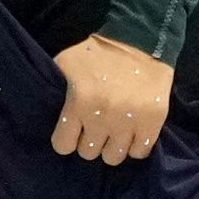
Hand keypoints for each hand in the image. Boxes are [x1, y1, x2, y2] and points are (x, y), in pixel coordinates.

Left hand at [50, 33, 173, 164]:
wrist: (139, 41)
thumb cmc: (98, 53)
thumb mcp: (66, 62)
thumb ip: (55, 86)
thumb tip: (45, 106)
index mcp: (79, 102)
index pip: (63, 145)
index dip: (64, 140)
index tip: (70, 133)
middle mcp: (103, 116)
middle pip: (88, 153)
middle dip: (87, 142)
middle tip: (92, 128)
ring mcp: (129, 122)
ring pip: (113, 157)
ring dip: (110, 146)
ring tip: (111, 132)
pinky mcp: (152, 123)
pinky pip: (140, 152)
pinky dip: (134, 146)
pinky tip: (129, 132)